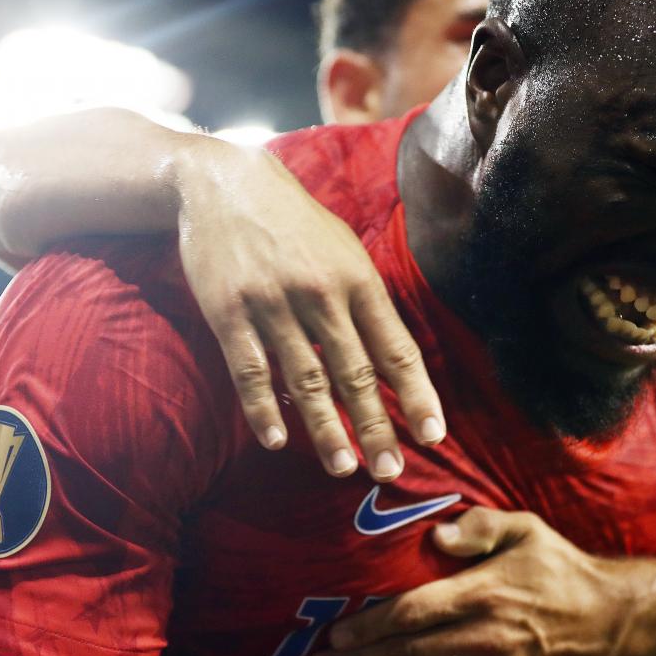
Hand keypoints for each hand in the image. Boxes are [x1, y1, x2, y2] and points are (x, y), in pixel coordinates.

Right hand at [177, 142, 445, 481]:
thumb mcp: (343, 249)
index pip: (396, 348)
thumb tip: (395, 360)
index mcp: (357, 278)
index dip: (417, 394)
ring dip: (326, 430)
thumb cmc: (293, 223)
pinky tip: (277, 441)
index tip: (432, 436)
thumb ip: (367, 301)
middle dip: (376, 427)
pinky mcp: (228, 311)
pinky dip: (264, 409)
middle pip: (356, 372)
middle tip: (390, 472)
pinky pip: (251, 370)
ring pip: (306, 379)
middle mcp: (321, 293)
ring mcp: (273, 303)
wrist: (223, 183)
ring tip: (343, 469)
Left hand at [317, 507, 655, 655]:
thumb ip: (480, 526)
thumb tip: (437, 535)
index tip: (336, 634)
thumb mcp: (527, 531)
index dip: (371, 628)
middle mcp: (483, 636)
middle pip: (408, 654)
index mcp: (483, 595)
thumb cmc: (563, 569)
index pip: (413, 614)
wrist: (611, 620)